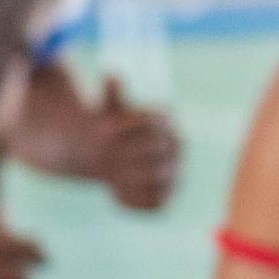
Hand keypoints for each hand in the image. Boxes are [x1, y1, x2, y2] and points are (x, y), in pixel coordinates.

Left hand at [76, 77, 182, 211]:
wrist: (112, 156)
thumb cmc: (110, 128)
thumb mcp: (107, 109)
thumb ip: (111, 93)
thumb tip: (112, 74)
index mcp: (166, 121)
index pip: (152, 124)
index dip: (126, 126)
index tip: (100, 130)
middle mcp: (177, 147)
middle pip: (152, 153)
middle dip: (123, 155)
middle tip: (102, 157)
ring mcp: (175, 173)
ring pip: (153, 180)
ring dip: (126, 179)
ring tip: (110, 175)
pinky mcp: (166, 197)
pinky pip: (151, 204)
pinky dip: (131, 200)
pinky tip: (115, 192)